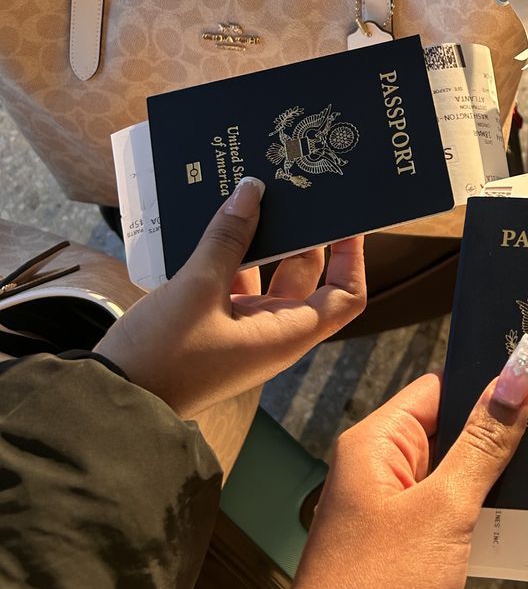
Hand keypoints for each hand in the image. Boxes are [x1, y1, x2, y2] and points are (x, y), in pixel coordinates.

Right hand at [95, 178, 365, 418]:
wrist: (113, 400)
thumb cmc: (163, 354)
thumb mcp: (197, 287)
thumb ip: (227, 238)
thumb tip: (252, 190)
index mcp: (287, 333)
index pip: (345, 296)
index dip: (353, 258)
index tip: (347, 218)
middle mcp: (273, 331)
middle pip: (305, 275)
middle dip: (304, 234)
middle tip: (297, 188)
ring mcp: (243, 328)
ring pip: (267, 274)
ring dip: (262, 239)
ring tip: (256, 192)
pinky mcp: (213, 323)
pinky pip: (234, 281)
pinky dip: (229, 253)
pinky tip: (215, 219)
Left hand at [215, 367, 527, 588]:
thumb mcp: (441, 512)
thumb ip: (481, 446)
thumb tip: (515, 379)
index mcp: (376, 445)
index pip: (440, 388)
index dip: (490, 380)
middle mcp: (380, 472)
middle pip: (452, 431)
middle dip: (507, 429)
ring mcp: (392, 518)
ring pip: (458, 479)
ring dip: (504, 477)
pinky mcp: (407, 558)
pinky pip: (455, 521)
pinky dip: (491, 518)